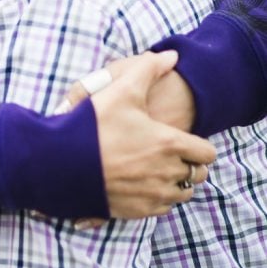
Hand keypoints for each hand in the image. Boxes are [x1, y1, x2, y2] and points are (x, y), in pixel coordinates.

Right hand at [62, 51, 215, 220]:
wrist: (59, 162)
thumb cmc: (92, 125)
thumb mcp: (121, 90)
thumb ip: (149, 69)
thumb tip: (171, 56)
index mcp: (168, 144)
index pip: (207, 153)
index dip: (201, 146)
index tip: (186, 140)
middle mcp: (165, 173)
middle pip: (197, 176)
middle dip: (189, 165)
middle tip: (171, 154)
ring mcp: (151, 195)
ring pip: (181, 195)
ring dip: (176, 183)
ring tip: (158, 169)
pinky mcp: (136, 211)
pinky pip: (161, 209)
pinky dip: (158, 198)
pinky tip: (143, 184)